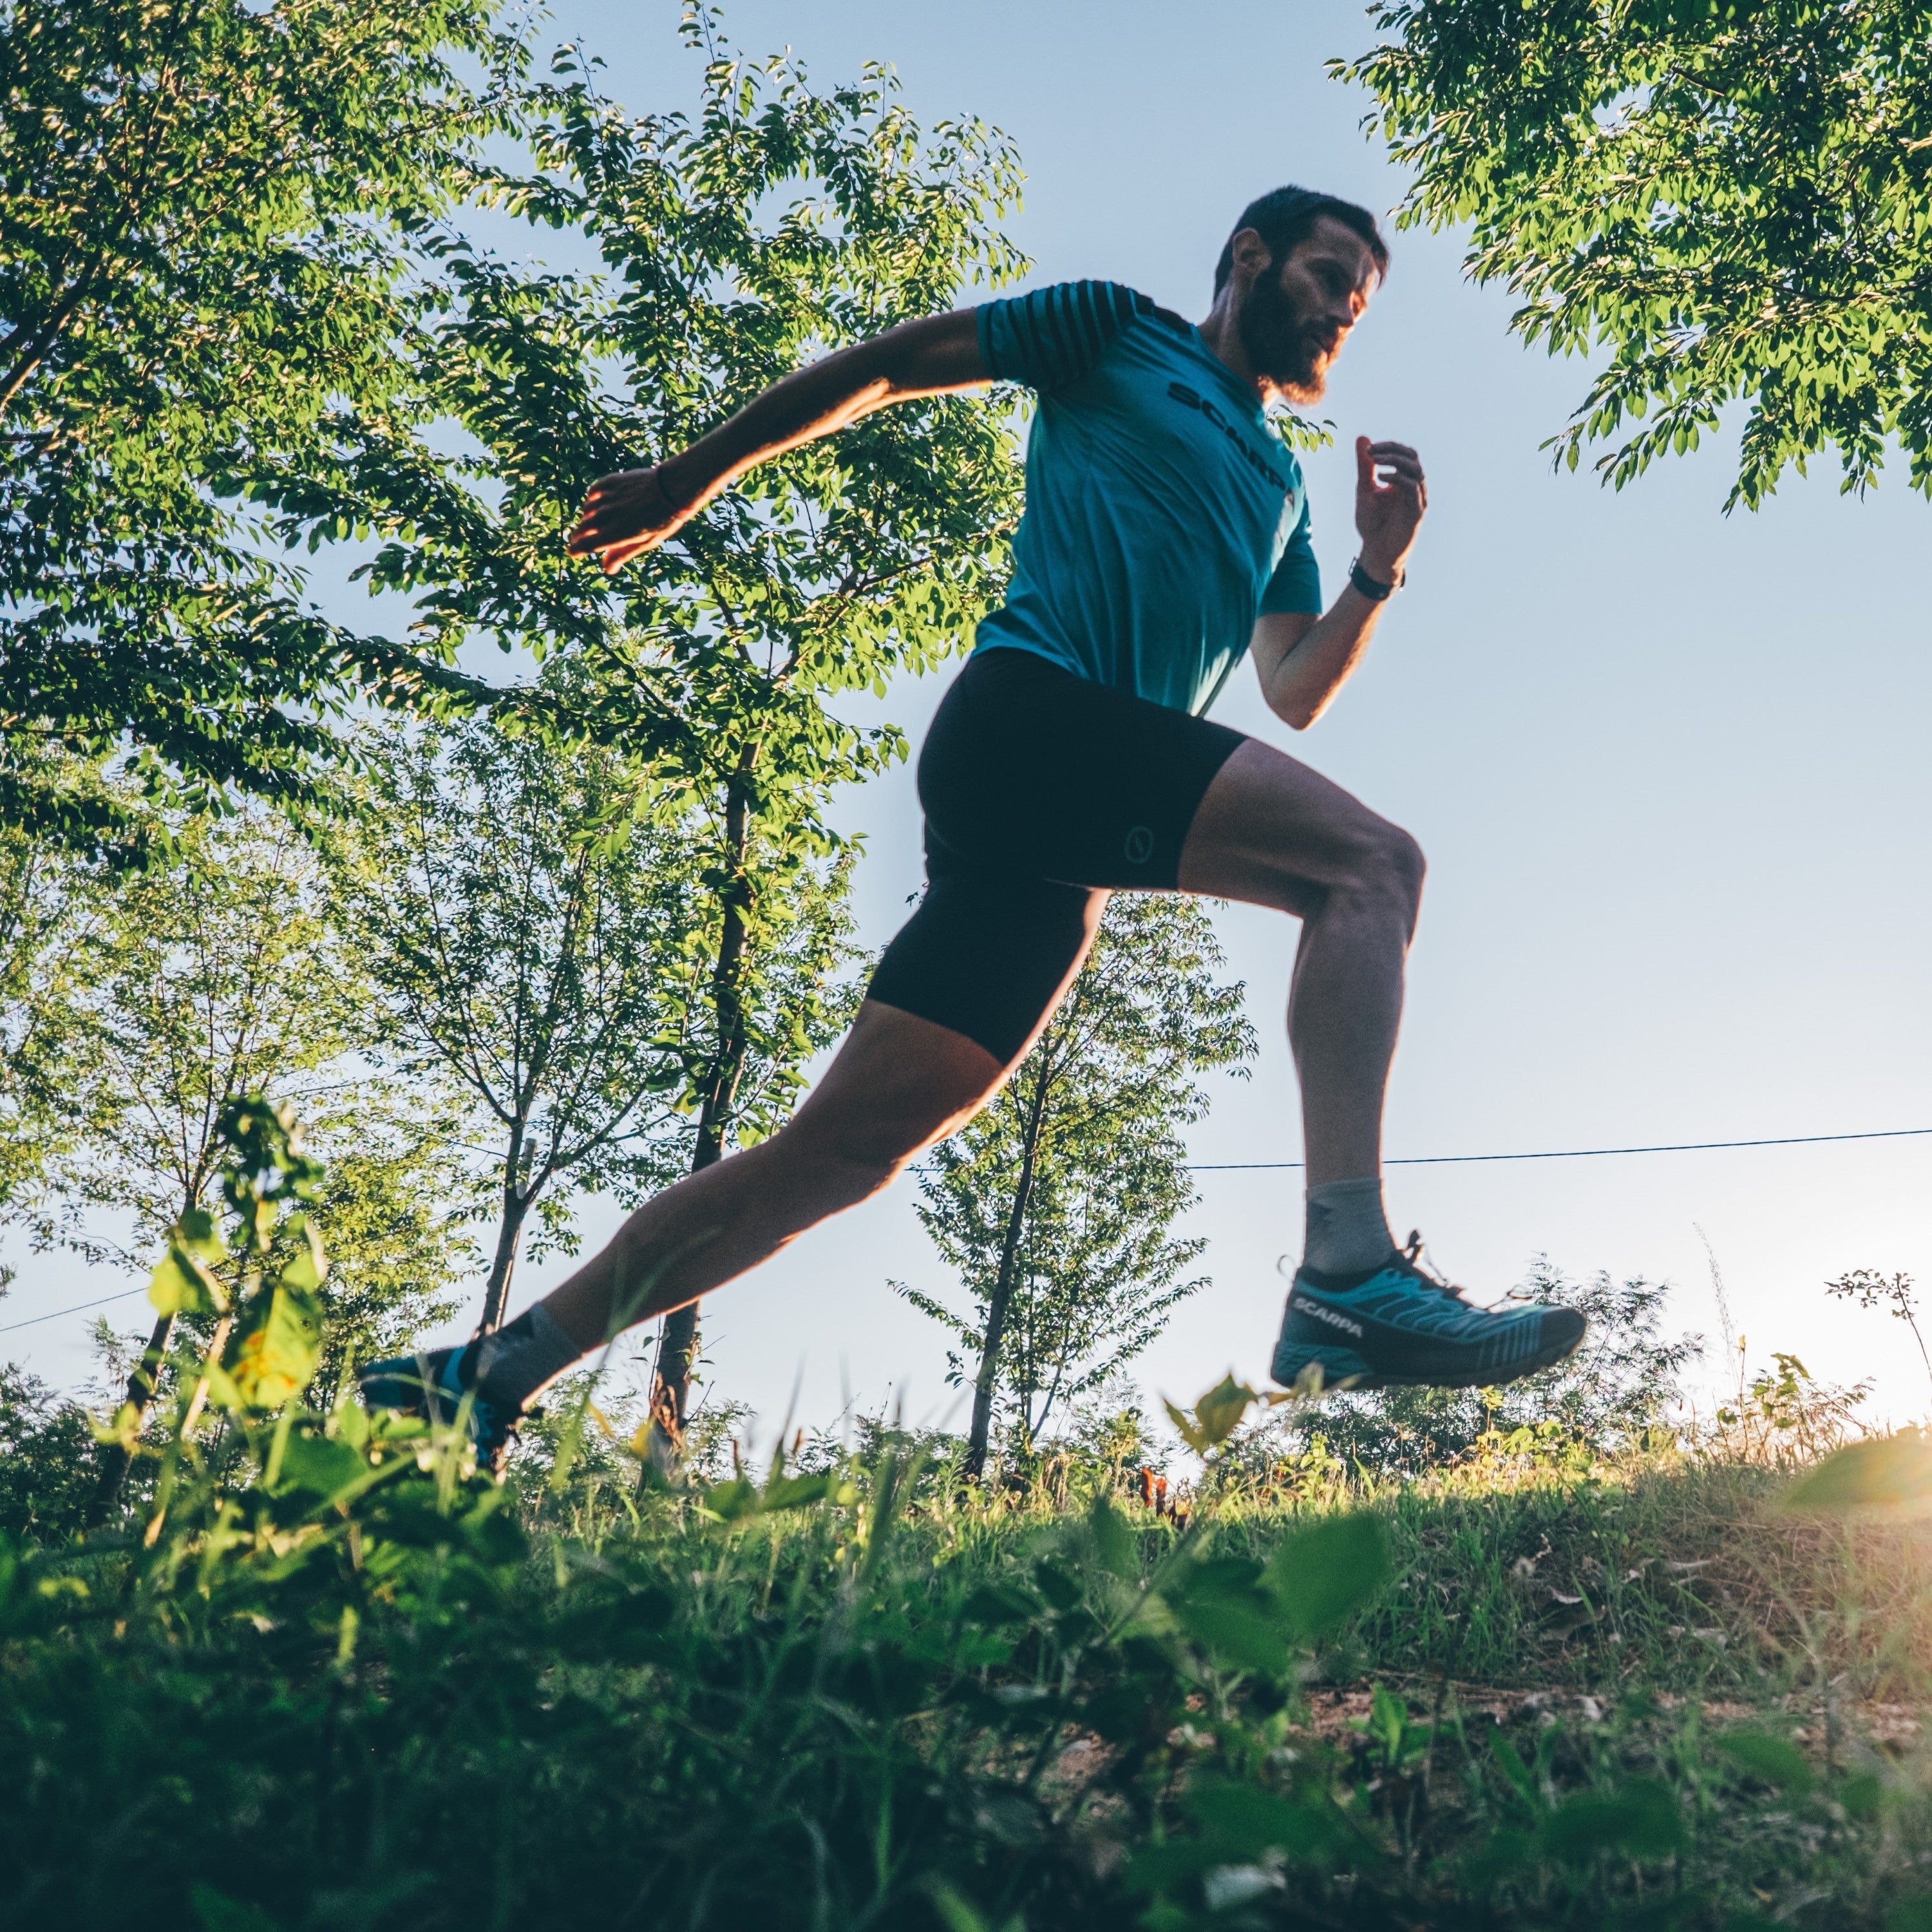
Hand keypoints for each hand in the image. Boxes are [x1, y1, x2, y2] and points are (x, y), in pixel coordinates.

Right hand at [565, 465, 694, 574]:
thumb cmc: (662, 521)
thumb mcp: (644, 543)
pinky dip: (594, 500)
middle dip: (580, 536)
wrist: (671, 489)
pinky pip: (593, 493)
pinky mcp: (609, 482)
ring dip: (589, 518)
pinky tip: (600, 503)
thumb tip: (607, 569)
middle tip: (582, 539)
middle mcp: (604, 517)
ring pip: (587, 511)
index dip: (575, 550)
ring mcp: (606, 499)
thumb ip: (622, 554)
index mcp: (612, 535)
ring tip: (597, 522)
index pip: (583, 545)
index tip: (574, 552)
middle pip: (582, 529)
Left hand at [1353, 436, 1425, 581]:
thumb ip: (1365, 466)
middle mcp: (1414, 486)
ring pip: (1416, 470)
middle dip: (1393, 450)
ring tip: (1375, 461)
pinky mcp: (1416, 512)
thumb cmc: (1372, 523)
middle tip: (1372, 451)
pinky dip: (1398, 479)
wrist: (1376, 552)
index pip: (1404, 454)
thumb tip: (1362, 438)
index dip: (1389, 447)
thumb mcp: (1364, 489)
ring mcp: (1417, 498)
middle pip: (1413, 457)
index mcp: (1403, 479)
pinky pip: (1412, 489)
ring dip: (1395, 461)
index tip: (1369, 448)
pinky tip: (1381, 478)